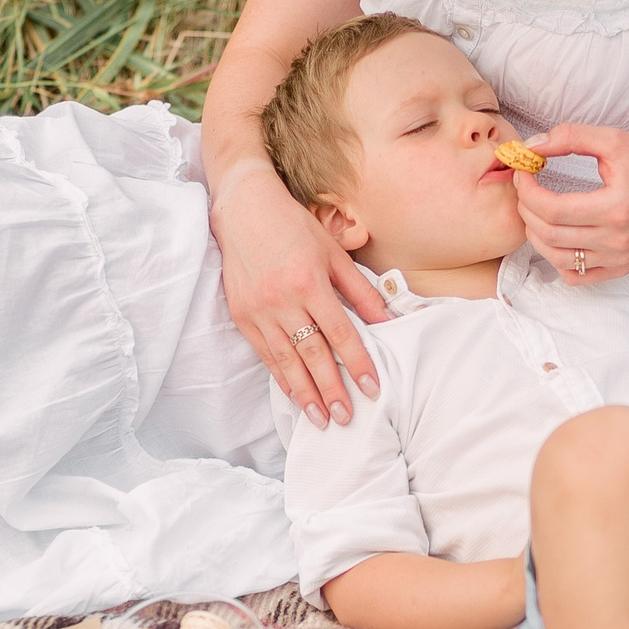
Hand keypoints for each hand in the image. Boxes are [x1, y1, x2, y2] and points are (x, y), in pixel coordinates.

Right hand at [212, 169, 385, 427]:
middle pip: (313, 354)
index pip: (340, 333)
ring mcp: (259, 310)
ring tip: (321, 419)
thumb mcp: (333, 252)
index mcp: (310, 282)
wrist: (244, 210)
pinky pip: (265, 354)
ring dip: (305, 393)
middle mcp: (283, 300)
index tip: (372, 389)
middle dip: (331, 389)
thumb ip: (360, 289)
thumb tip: (387, 321)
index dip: (358, 363)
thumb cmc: (294, 228)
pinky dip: (280, 377)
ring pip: (286, 360)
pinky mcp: (242, 315)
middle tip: (346, 418)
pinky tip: (294, 395)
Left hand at [513, 125, 628, 284]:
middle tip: (526, 189)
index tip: (524, 173)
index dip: (527, 191)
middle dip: (527, 210)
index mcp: (616, 207)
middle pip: (549, 235)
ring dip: (536, 235)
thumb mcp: (615, 140)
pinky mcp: (620, 268)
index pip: (552, 209)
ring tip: (536, 211)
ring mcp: (619, 258)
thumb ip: (571, 137)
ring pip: (557, 259)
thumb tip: (532, 146)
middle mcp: (618, 239)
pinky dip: (557, 259)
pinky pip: (576, 276)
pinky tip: (557, 236)